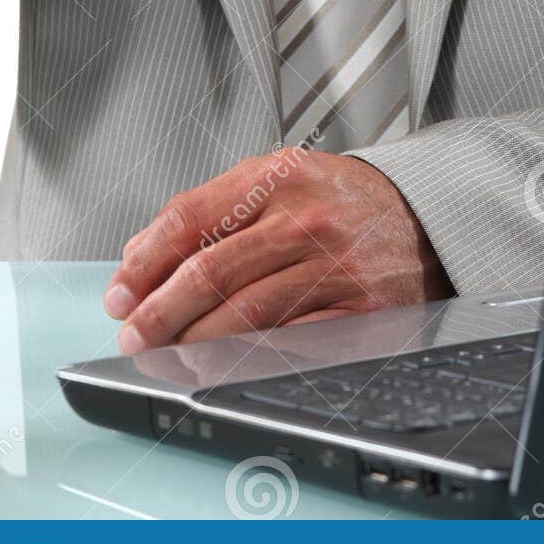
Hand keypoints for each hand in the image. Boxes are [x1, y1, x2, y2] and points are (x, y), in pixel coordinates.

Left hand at [103, 149, 452, 350]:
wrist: (423, 216)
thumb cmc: (340, 202)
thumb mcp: (278, 180)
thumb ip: (213, 209)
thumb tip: (142, 257)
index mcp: (276, 177)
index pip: (190, 218)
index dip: (145, 261)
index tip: (120, 293)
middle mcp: (304, 217)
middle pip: (210, 271)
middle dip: (158, 312)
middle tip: (133, 335)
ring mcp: (333, 265)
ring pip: (244, 314)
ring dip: (193, 343)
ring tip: (166, 356)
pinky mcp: (360, 310)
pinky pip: (292, 341)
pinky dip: (249, 359)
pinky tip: (223, 366)